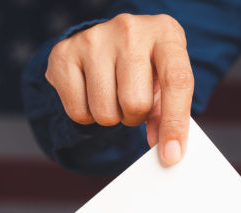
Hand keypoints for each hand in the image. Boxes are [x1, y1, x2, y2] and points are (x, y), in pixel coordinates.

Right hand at [45, 14, 193, 165]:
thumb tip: (165, 150)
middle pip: (135, 103)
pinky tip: (91, 94)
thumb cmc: (145, 65)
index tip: (172, 155)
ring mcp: (93, 39)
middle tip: (132, 103)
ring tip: (113, 96)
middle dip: (135, 116)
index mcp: (164, 33)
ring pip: (105, 112)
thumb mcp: (165, 81)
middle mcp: (129, 29)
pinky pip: (77, 112)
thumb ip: (168, 114)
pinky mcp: (63, 54)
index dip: (175, 123)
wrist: (108, 41)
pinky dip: (86, 115)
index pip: (177, 81)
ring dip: (111, 117)